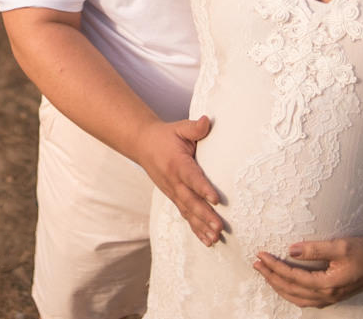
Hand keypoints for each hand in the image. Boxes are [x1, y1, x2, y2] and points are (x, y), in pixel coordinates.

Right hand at [134, 116, 222, 246]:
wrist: (143, 145)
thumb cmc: (166, 136)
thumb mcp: (179, 128)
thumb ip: (194, 128)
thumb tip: (206, 122)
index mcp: (177, 163)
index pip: (192, 177)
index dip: (203, 188)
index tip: (216, 199)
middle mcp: (173, 181)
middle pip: (190, 201)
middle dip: (205, 215)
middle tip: (219, 227)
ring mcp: (172, 192)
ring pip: (187, 212)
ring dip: (201, 226)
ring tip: (215, 239)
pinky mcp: (174, 198)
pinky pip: (185, 215)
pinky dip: (196, 229)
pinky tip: (208, 240)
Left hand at [253, 236, 362, 307]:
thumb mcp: (340, 246)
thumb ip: (314, 249)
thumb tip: (290, 250)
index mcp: (328, 284)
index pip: (292, 277)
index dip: (274, 266)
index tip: (260, 255)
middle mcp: (327, 295)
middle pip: (291, 289)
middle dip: (271, 277)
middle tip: (256, 264)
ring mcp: (330, 298)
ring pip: (297, 298)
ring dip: (279, 286)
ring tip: (265, 273)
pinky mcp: (333, 295)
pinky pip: (306, 300)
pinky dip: (291, 293)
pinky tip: (285, 285)